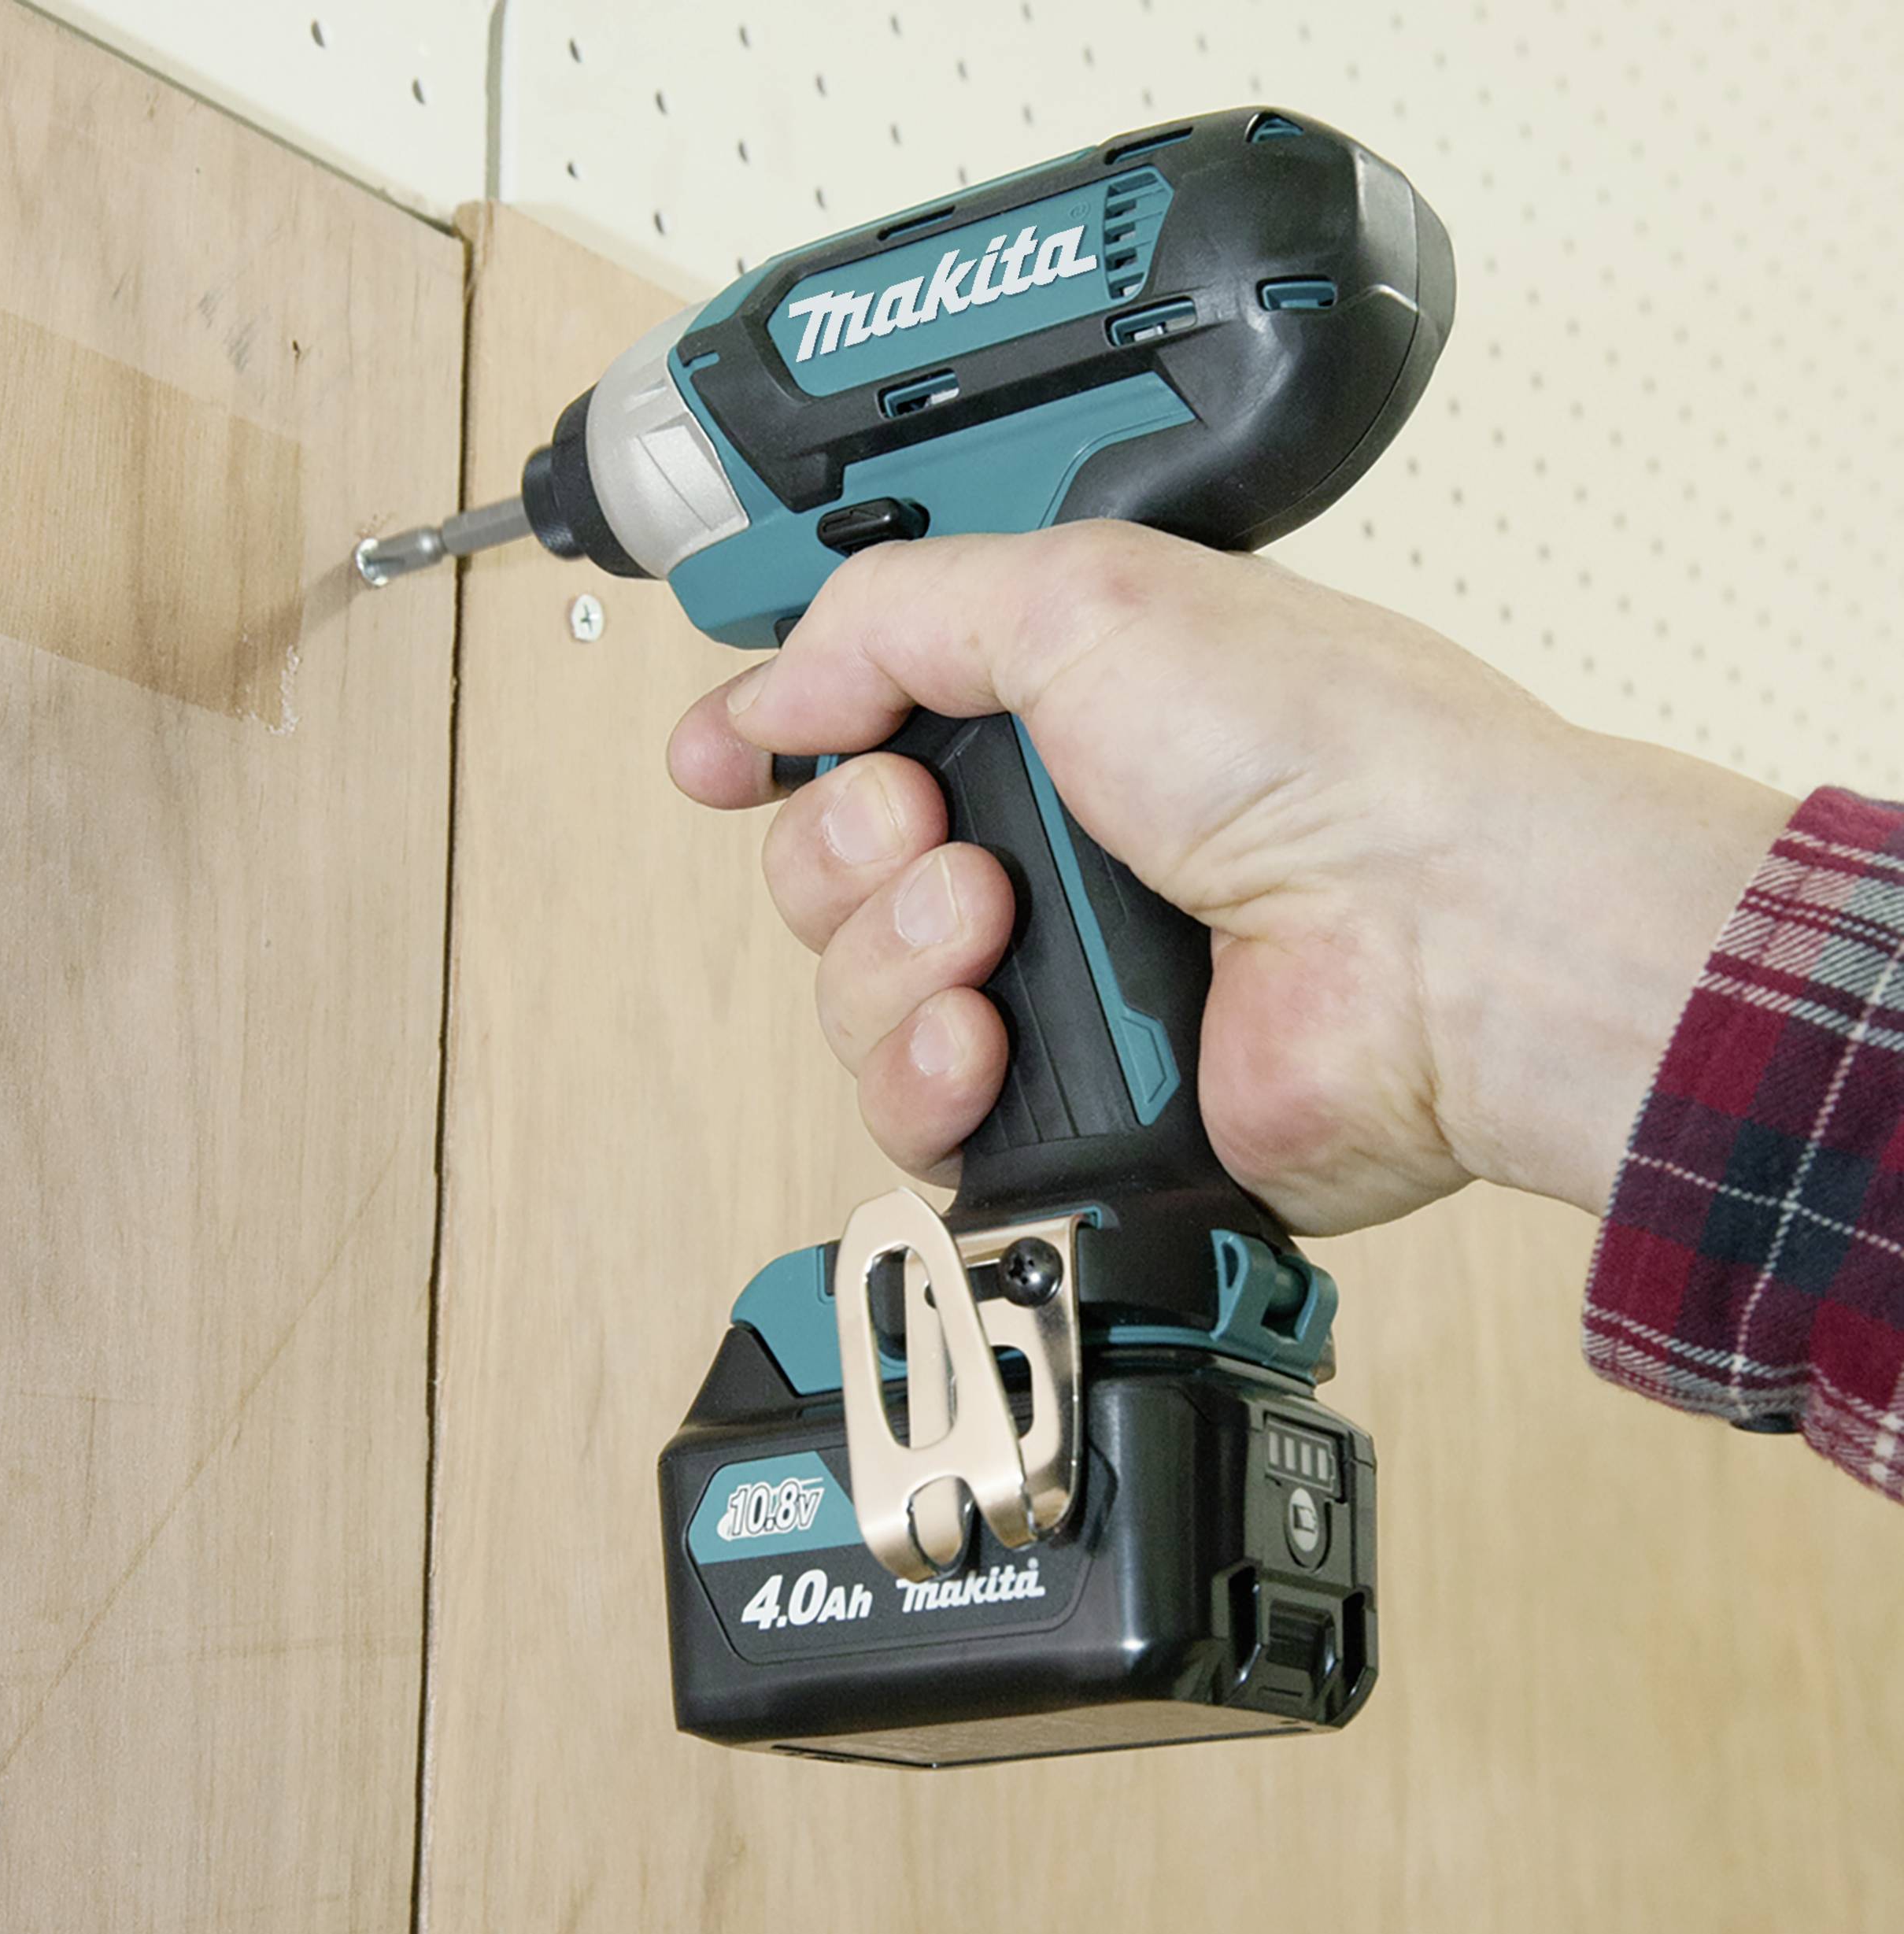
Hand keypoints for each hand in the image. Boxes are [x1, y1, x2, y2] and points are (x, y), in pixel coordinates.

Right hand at [666, 523, 1793, 1233]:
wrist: (1435, 937)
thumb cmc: (1323, 749)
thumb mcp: (1084, 599)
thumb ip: (896, 615)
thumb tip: (778, 684)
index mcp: (1058, 713)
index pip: (863, 721)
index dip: (775, 734)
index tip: (722, 750)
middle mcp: (1048, 850)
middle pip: (827, 860)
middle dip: (843, 838)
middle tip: (929, 818)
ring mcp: (1054, 984)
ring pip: (849, 986)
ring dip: (888, 946)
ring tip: (990, 917)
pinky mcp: (1062, 1112)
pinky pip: (905, 1107)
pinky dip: (923, 1067)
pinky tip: (984, 1031)